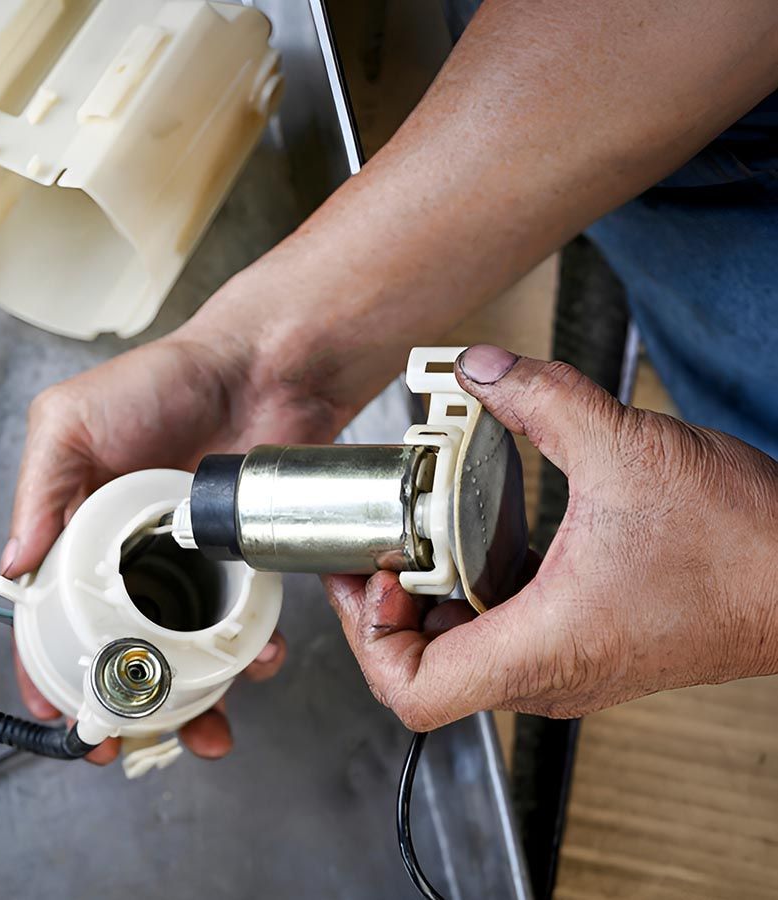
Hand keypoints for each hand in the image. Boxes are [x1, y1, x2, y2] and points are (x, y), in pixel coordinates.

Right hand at [2, 267, 367, 760]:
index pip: (48, 613)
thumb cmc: (163, 380)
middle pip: (117, 648)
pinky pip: (240, 628)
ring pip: (181, 654)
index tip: (57, 711)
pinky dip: (248, 656)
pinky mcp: (240, 568)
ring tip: (205, 727)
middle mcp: (128, 556)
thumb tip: (11, 567)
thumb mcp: (69, 421)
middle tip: (127, 742)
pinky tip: (257, 662)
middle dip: (122, 704)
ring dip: (191, 700)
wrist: (261, 368)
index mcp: (74, 527)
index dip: (45, 667)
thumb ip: (37, 490)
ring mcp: (186, 568)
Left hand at [326, 345, 777, 731]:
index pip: (413, 693)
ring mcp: (567, 668)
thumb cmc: (748, 546)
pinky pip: (501, 637)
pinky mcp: (585, 649)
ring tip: (420, 533)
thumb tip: (481, 369)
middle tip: (382, 542)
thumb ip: (541, 399)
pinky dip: (473, 595)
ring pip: (461, 655)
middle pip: (424, 671)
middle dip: (388, 606)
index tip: (372, 575)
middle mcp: (548, 675)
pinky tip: (476, 539)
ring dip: (430, 599)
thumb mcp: (629, 448)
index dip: (369, 639)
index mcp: (545, 647)